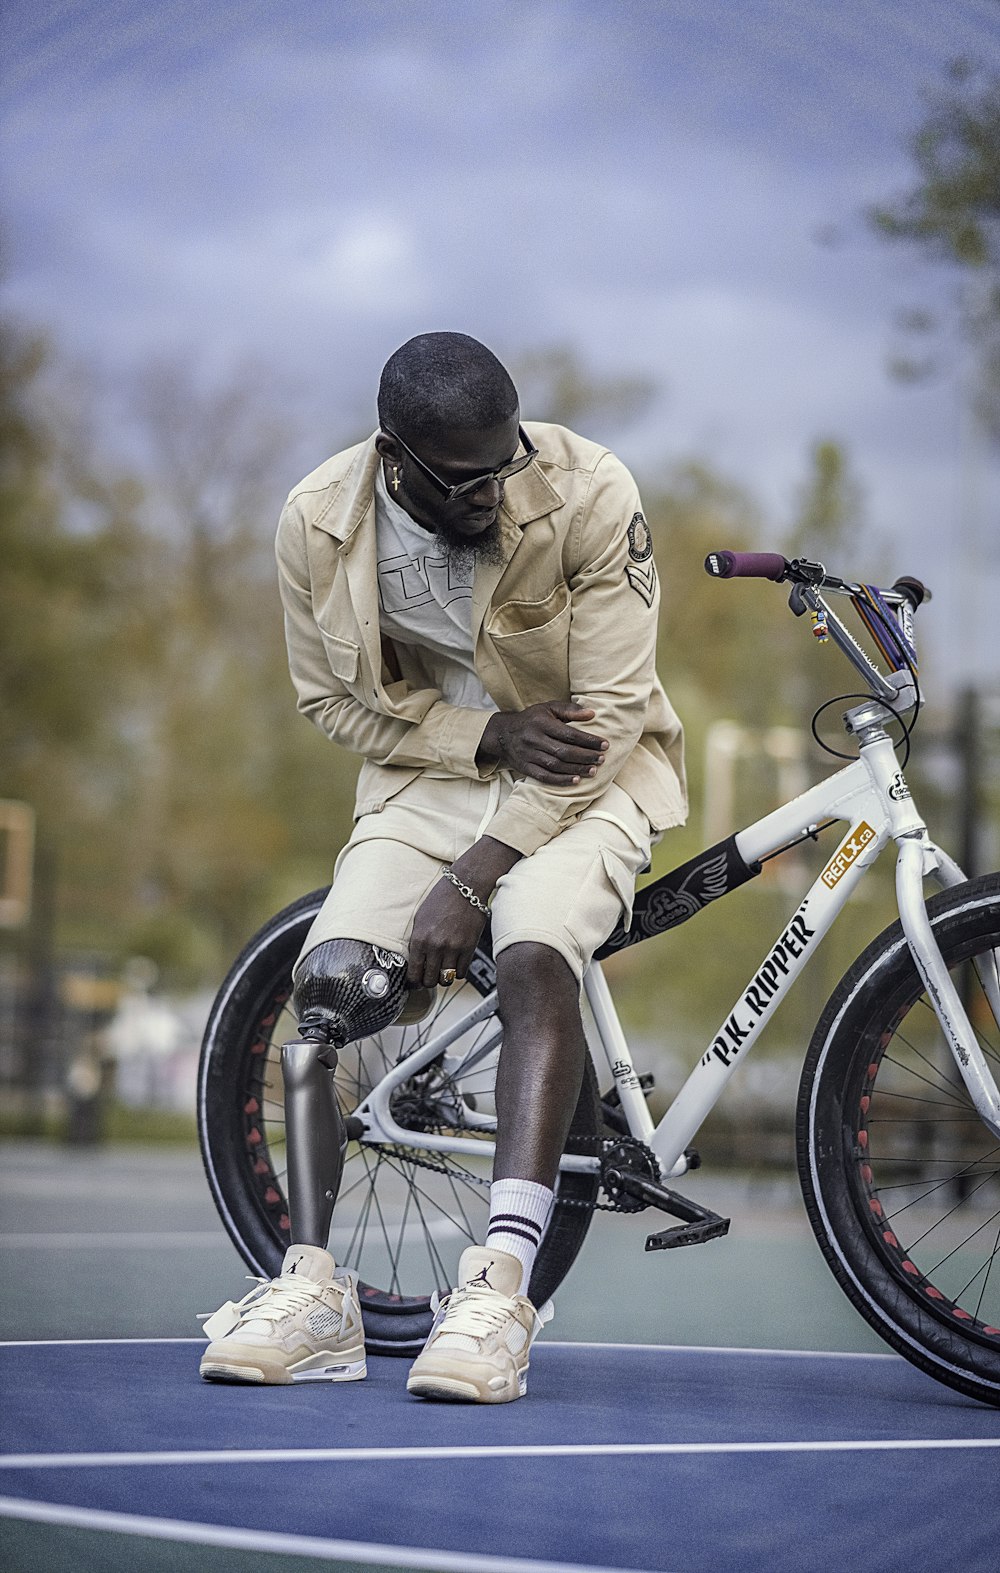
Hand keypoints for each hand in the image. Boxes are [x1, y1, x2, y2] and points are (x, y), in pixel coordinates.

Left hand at [407, 879, 488, 989]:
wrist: (466, 887)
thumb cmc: (441, 899)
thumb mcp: (420, 918)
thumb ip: (417, 941)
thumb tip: (415, 961)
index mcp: (419, 939)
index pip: (414, 973)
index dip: (413, 982)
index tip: (414, 982)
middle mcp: (435, 946)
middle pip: (429, 980)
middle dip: (427, 982)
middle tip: (428, 978)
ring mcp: (453, 949)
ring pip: (446, 980)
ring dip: (443, 979)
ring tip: (442, 972)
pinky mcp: (469, 948)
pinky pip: (462, 973)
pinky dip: (457, 972)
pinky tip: (455, 964)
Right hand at [477, 702, 607, 784]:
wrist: (503, 734)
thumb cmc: (531, 720)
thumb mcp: (548, 708)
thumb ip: (570, 710)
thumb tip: (592, 714)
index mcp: (541, 723)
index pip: (569, 734)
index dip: (588, 740)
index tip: (605, 744)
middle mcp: (534, 739)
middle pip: (564, 751)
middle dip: (585, 756)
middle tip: (602, 758)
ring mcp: (528, 755)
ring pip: (556, 765)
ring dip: (577, 769)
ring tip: (594, 770)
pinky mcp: (525, 768)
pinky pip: (544, 777)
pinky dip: (560, 780)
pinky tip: (575, 780)